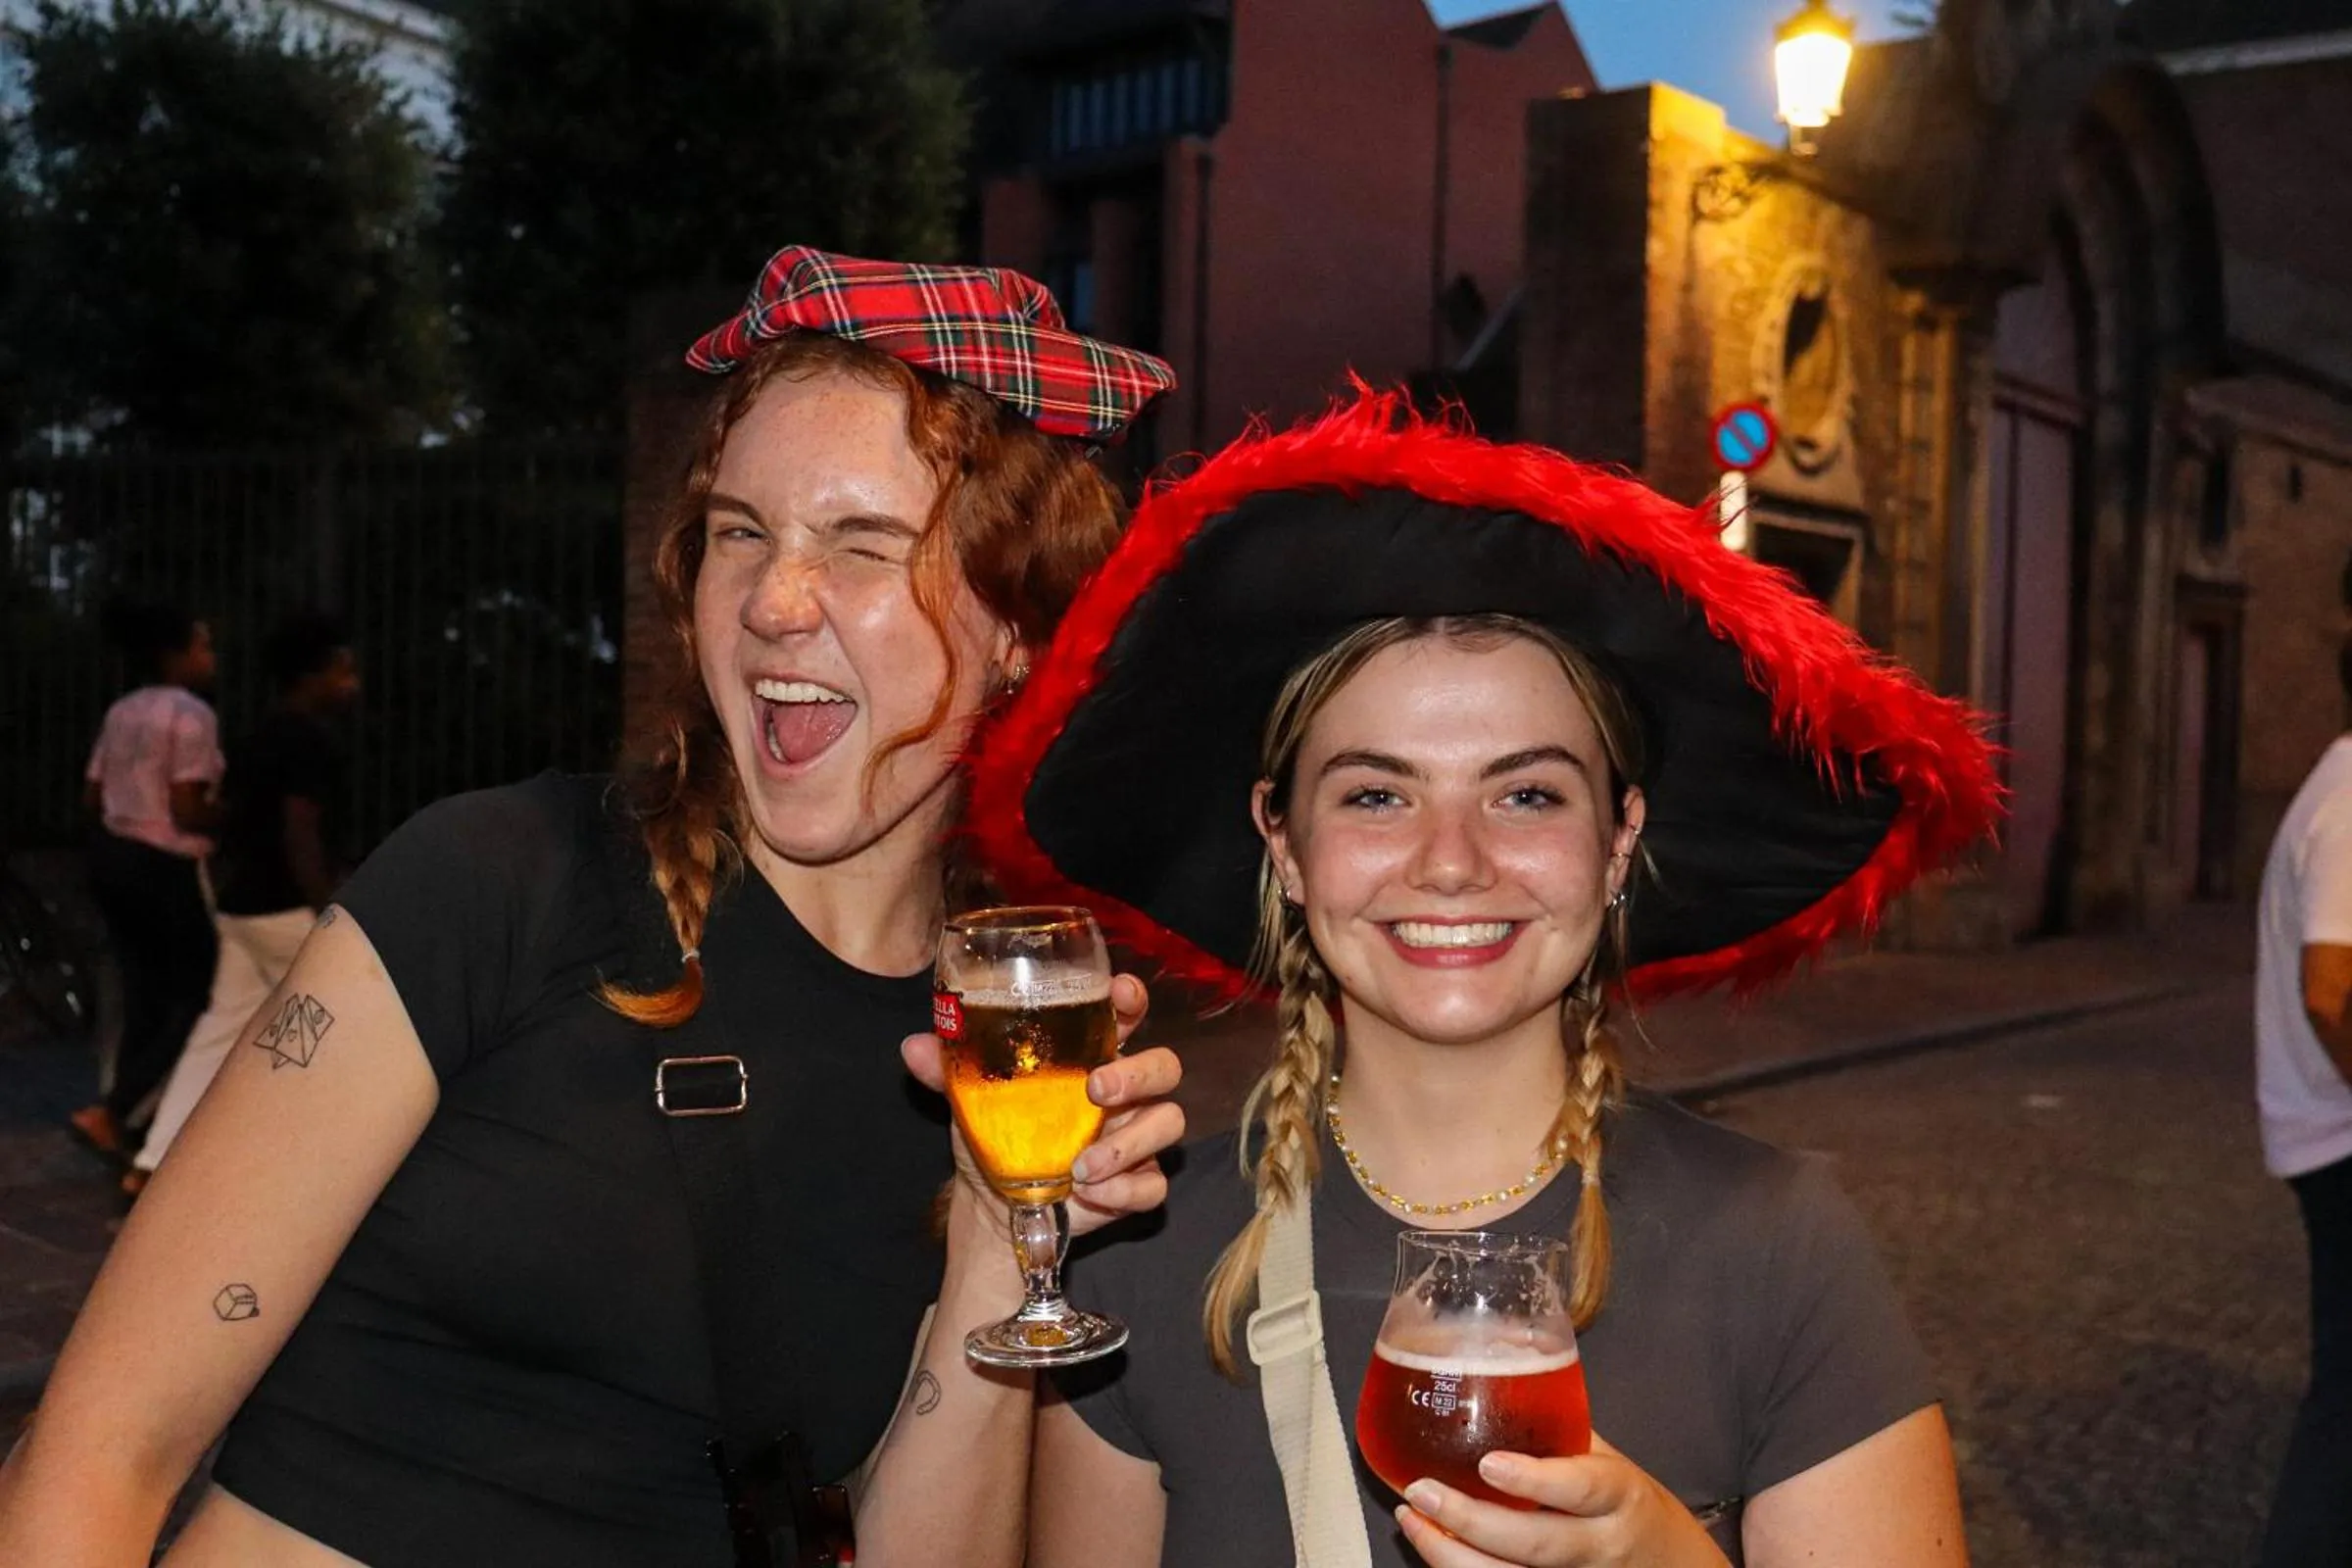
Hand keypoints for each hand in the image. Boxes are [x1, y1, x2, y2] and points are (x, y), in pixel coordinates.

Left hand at [900, 973, 1182, 1238]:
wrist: (993, 1207)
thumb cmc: (995, 1136)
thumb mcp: (970, 1099)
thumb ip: (948, 1070)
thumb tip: (914, 1046)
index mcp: (1091, 1056)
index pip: (1127, 1015)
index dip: (1132, 998)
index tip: (1121, 992)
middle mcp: (1124, 1092)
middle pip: (1166, 1065)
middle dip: (1139, 1073)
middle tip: (1096, 1089)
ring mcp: (1135, 1138)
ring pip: (1170, 1122)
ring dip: (1129, 1143)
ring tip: (1082, 1167)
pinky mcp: (1138, 1184)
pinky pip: (1154, 1184)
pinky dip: (1125, 1190)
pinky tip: (1090, 1193)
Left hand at [1394, 1435, 1730, 1567]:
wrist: (1670, 1567)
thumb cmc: (1625, 1504)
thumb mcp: (1607, 1458)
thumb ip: (1558, 1420)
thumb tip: (1506, 1340)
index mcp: (1617, 1496)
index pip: (1582, 1488)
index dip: (1535, 1479)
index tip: (1488, 1465)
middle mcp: (1598, 1544)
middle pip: (1538, 1545)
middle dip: (1473, 1522)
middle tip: (1423, 1490)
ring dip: (1451, 1554)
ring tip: (1412, 1517)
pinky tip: (1429, 1541)